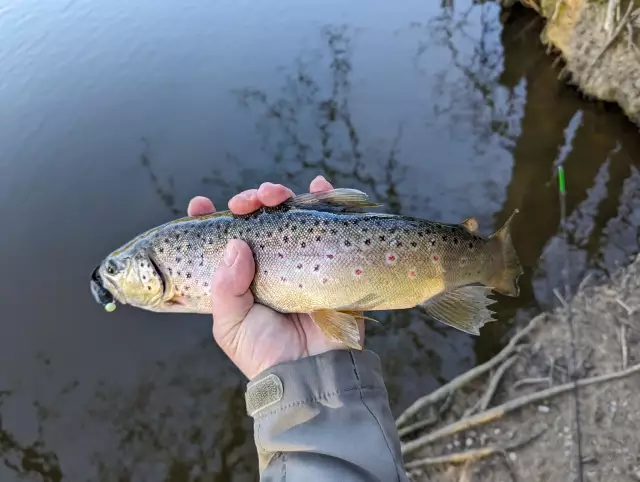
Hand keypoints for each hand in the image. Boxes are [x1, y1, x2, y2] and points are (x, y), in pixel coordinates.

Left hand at [187, 176, 365, 378]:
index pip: (220, 241)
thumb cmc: (265, 353)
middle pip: (255, 220)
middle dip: (248, 202)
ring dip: (279, 196)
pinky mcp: (326, 258)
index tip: (201, 205)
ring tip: (275, 194)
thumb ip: (226, 287)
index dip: (209, 219)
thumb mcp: (230, 325)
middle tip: (247, 203)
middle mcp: (266, 263)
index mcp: (238, 278)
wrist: (312, 372)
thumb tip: (236, 244)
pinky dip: (324, 199)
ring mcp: (297, 258)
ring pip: (286, 215)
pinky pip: (325, 222)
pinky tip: (319, 185)